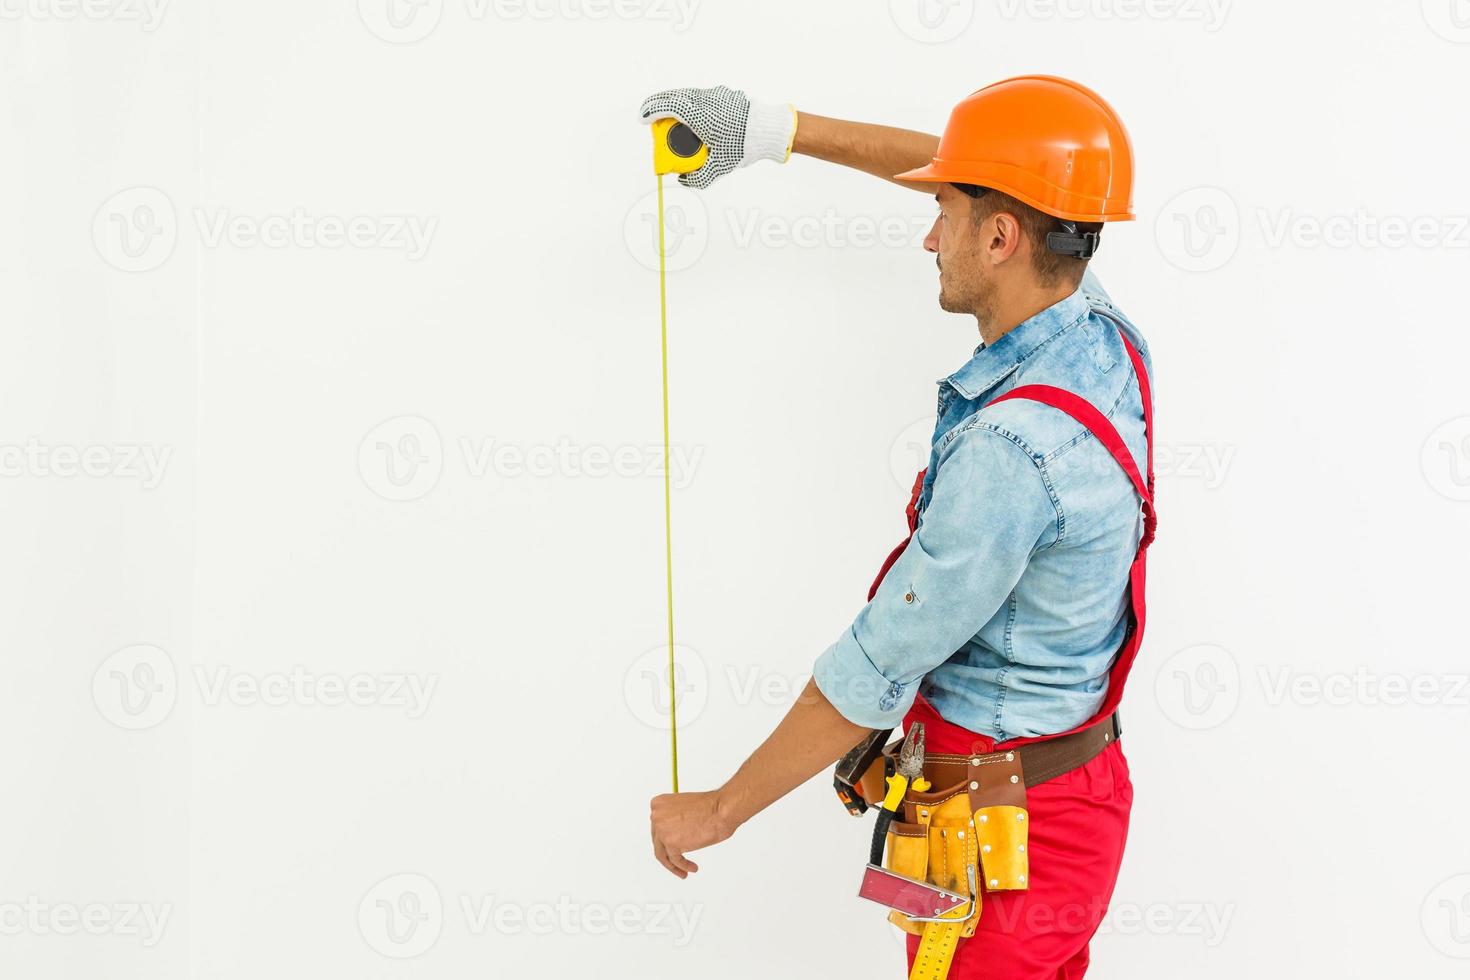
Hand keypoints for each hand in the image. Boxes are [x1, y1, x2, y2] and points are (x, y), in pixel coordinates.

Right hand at [638, 85, 795, 188]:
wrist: (769, 129)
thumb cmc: (744, 145)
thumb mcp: (720, 167)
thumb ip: (699, 177)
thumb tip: (684, 180)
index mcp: (698, 114)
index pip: (667, 106)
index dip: (651, 110)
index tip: (643, 118)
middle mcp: (705, 100)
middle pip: (674, 97)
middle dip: (659, 106)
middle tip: (651, 117)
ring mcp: (716, 94)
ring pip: (688, 94)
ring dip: (675, 104)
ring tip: (670, 117)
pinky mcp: (725, 94)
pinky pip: (702, 96)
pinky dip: (691, 103)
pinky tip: (694, 116)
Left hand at [649, 789, 738, 877]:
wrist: (721, 810)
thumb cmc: (710, 807)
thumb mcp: (683, 807)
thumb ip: (673, 818)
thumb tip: (673, 834)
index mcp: (658, 804)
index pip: (656, 827)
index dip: (665, 838)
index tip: (670, 846)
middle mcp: (656, 816)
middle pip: (658, 841)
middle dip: (668, 852)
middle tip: (677, 861)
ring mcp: (662, 831)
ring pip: (663, 854)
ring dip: (673, 865)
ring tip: (684, 871)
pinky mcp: (672, 844)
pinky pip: (675, 860)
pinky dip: (683, 866)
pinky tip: (692, 868)